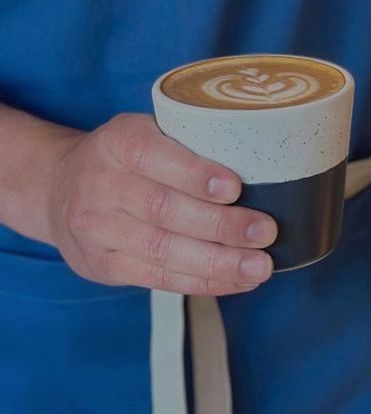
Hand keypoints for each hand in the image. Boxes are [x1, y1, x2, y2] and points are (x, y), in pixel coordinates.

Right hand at [43, 113, 276, 296]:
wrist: (59, 188)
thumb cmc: (128, 158)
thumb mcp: (147, 131)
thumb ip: (191, 142)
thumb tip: (268, 166)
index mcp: (118, 140)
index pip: (152, 155)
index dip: (194, 174)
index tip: (235, 188)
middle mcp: (100, 182)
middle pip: (163, 209)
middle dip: (221, 225)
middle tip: (266, 231)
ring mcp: (95, 227)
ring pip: (161, 250)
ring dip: (218, 262)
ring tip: (260, 266)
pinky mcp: (101, 265)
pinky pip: (157, 278)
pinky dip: (203, 282)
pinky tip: (237, 281)